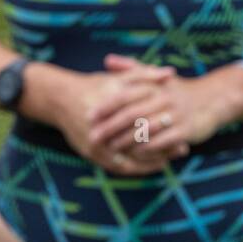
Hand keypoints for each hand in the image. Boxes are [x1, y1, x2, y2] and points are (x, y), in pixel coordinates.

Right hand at [51, 60, 178, 174]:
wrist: (61, 99)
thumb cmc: (95, 85)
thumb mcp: (119, 77)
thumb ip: (145, 74)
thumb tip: (171, 73)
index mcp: (112, 105)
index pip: (143, 120)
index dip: (163, 126)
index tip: (181, 128)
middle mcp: (103, 126)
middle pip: (138, 141)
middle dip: (162, 147)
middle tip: (181, 149)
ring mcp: (96, 143)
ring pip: (129, 158)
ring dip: (150, 161)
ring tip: (169, 160)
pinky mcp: (91, 153)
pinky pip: (117, 166)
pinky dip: (135, 168)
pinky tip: (149, 166)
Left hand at [90, 67, 235, 160]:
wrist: (214, 100)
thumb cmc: (179, 90)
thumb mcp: (158, 77)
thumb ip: (133, 68)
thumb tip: (107, 60)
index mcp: (155, 85)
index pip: (126, 94)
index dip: (106, 106)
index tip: (89, 115)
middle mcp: (164, 98)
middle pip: (132, 114)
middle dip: (110, 127)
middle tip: (93, 137)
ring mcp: (175, 115)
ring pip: (144, 130)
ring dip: (125, 141)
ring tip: (111, 149)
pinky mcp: (185, 131)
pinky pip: (161, 143)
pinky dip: (146, 150)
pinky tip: (135, 154)